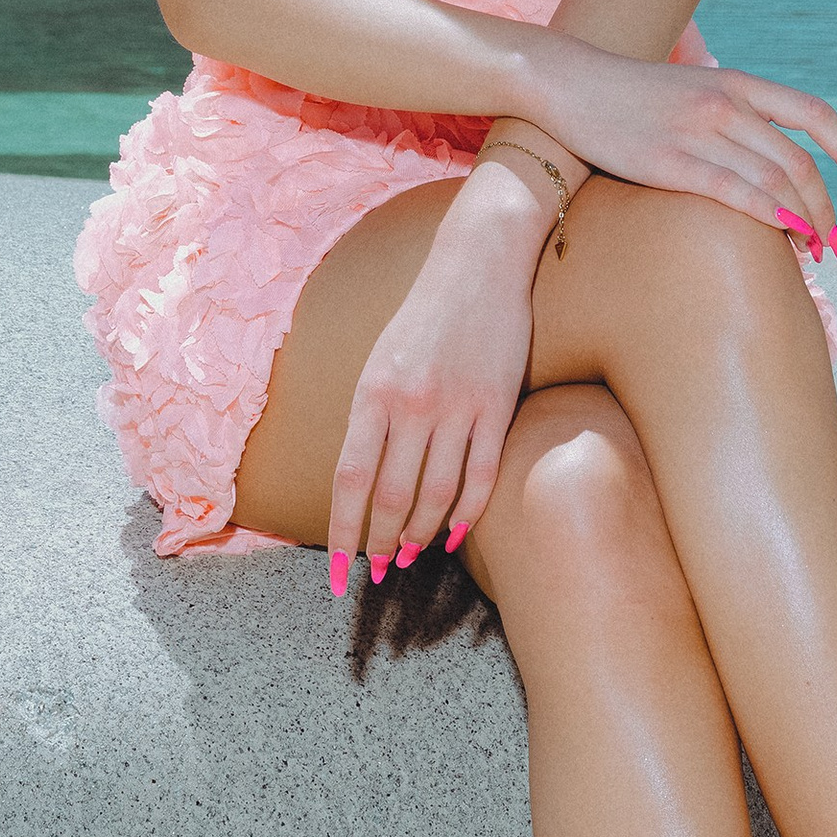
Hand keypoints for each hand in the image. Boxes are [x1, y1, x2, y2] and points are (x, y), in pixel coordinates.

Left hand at [327, 171, 541, 590]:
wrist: (477, 263)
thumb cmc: (423, 315)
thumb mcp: (380, 360)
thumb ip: (370, 418)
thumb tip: (360, 483)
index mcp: (372, 392)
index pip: (350, 481)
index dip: (342, 533)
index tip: (338, 574)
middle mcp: (412, 404)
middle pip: (393, 497)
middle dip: (383, 544)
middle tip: (380, 571)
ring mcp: (458, 406)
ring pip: (437, 494)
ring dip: (422, 535)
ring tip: (412, 556)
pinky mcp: (498, 405)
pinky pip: (481, 474)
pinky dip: (468, 511)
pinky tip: (457, 533)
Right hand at [529, 42, 836, 263]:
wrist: (566, 82)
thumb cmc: (627, 97)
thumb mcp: (691, 92)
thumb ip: (731, 118)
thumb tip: (768, 164)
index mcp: (737, 83)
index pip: (815, 115)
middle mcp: (725, 102)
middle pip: (799, 161)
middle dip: (829, 209)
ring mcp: (698, 130)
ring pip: (775, 180)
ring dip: (806, 221)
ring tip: (816, 253)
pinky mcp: (668, 160)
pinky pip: (735, 191)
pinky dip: (771, 216)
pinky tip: (787, 237)